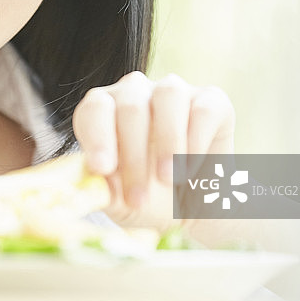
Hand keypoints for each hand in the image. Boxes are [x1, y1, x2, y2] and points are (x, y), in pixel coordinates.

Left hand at [72, 72, 234, 224]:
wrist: (192, 210)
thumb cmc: (146, 198)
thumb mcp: (118, 200)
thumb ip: (101, 189)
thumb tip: (87, 185)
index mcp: (103, 110)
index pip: (94, 109)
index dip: (97, 137)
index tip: (102, 169)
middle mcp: (135, 92)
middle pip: (130, 106)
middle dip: (134, 156)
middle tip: (139, 197)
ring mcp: (173, 91)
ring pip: (168, 95)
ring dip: (168, 141)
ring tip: (169, 179)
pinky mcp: (212, 100)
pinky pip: (204, 109)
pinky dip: (198, 141)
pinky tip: (193, 169)